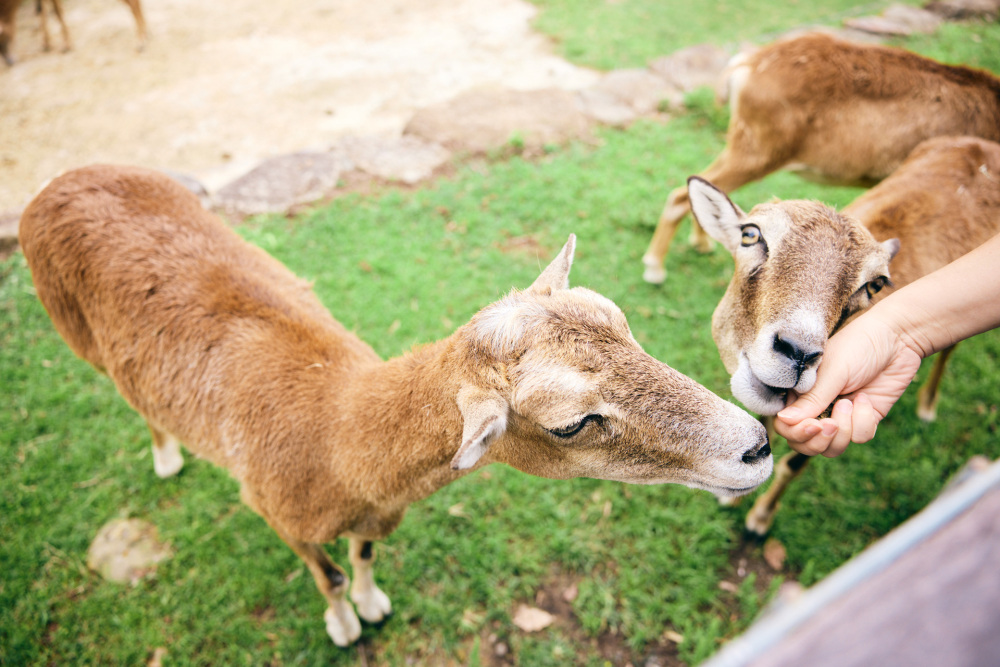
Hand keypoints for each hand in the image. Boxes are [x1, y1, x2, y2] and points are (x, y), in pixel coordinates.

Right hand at [774, 312, 922, 456]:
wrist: (898, 340)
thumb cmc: (857, 346)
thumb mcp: (832, 372)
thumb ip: (810, 399)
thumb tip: (783, 420)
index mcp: (799, 393)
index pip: (785, 425)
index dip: (795, 432)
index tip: (813, 425)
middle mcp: (815, 408)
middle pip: (804, 444)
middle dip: (818, 441)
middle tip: (832, 424)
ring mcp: (839, 416)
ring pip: (831, 448)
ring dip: (842, 433)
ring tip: (849, 404)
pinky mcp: (863, 420)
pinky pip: (859, 438)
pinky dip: (864, 422)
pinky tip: (866, 399)